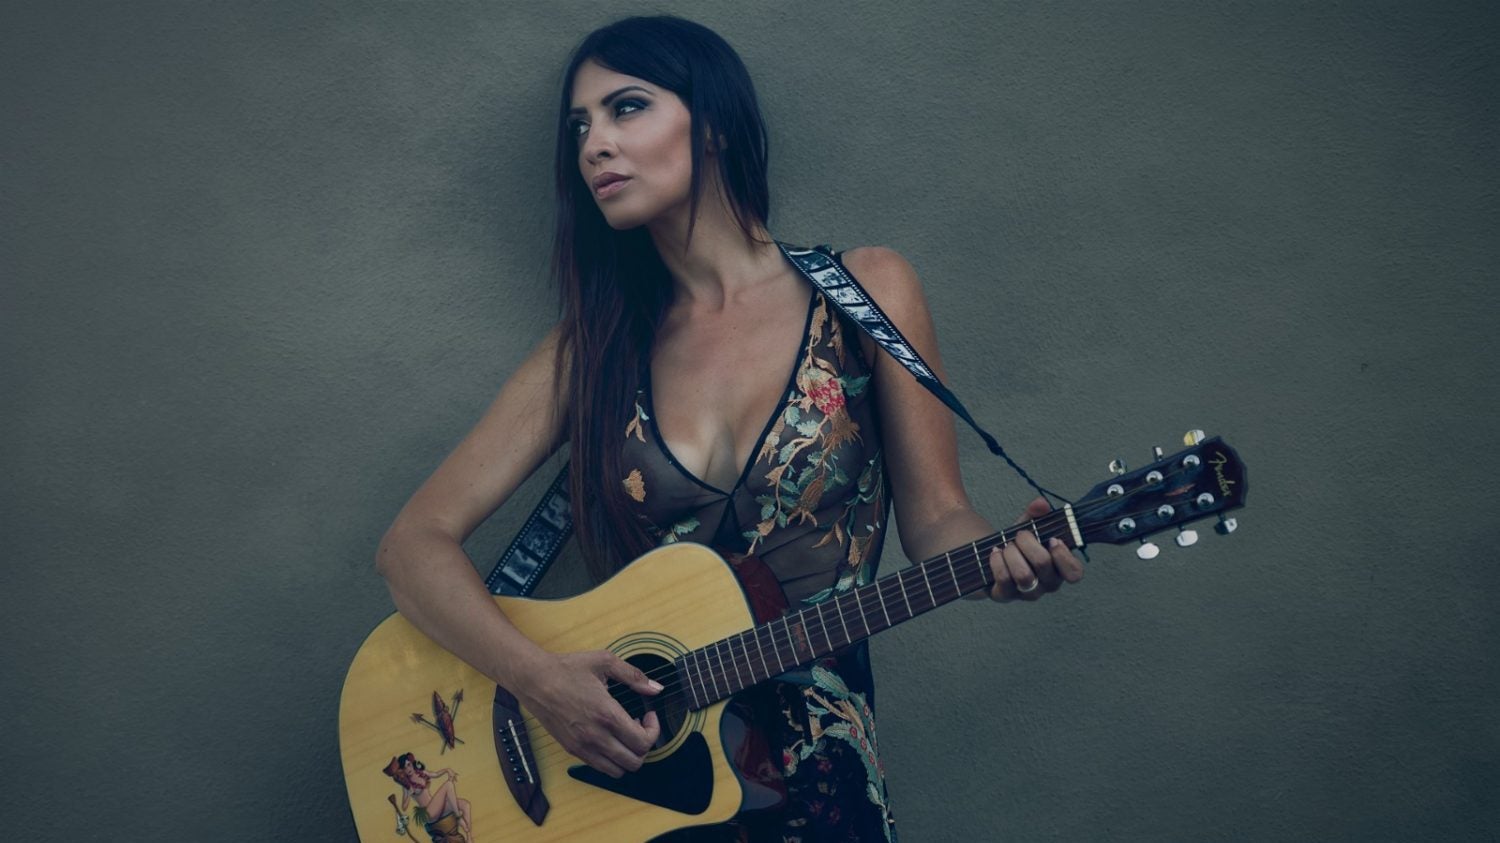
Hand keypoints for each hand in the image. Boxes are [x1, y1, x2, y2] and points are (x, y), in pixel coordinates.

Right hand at [515, 650, 662, 777]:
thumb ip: (634, 676)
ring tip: (624, 733)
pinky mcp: (572, 749)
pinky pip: (599, 768)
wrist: (533, 679)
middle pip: (634, 762)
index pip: (643, 741)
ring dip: (628, 756)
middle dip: (644, 745)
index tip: (649, 715)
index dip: (654, 731)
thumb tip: (657, 688)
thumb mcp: (605, 662)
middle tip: (639, 726)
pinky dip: (611, 760)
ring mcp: (582, 746)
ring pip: (617, 770)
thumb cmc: (567, 668)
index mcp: (607, 715)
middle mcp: (595, 736)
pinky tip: (608, 737)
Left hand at [987, 497, 1083, 601]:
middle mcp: (1046, 584)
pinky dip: (997, 561)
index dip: (1064, 556)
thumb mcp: (1028, 525)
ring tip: (1006, 546)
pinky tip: (995, 552)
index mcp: (1059, 568)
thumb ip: (1035, 514)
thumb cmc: (1017, 543)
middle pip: (1044, 564)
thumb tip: (1040, 503)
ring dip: (1012, 553)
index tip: (1052, 539)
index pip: (1074, 573)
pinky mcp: (1004, 596)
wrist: (989, 556)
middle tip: (1020, 535)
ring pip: (1024, 575)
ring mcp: (1026, 593)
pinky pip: (1004, 579)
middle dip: (1028, 542)